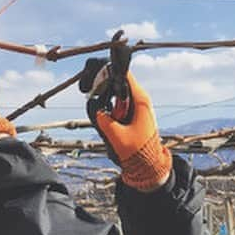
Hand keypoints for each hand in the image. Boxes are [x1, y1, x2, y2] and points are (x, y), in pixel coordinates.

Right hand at [80, 61, 171, 191]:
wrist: (148, 165)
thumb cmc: (138, 152)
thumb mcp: (118, 136)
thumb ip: (104, 120)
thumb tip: (95, 108)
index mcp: (140, 100)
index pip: (124, 74)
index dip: (107, 69)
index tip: (92, 72)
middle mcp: (140, 99)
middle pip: (118, 79)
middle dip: (101, 81)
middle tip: (85, 88)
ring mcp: (136, 105)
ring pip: (116, 90)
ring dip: (103, 93)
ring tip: (90, 97)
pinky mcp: (132, 113)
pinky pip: (117, 101)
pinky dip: (107, 103)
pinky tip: (100, 110)